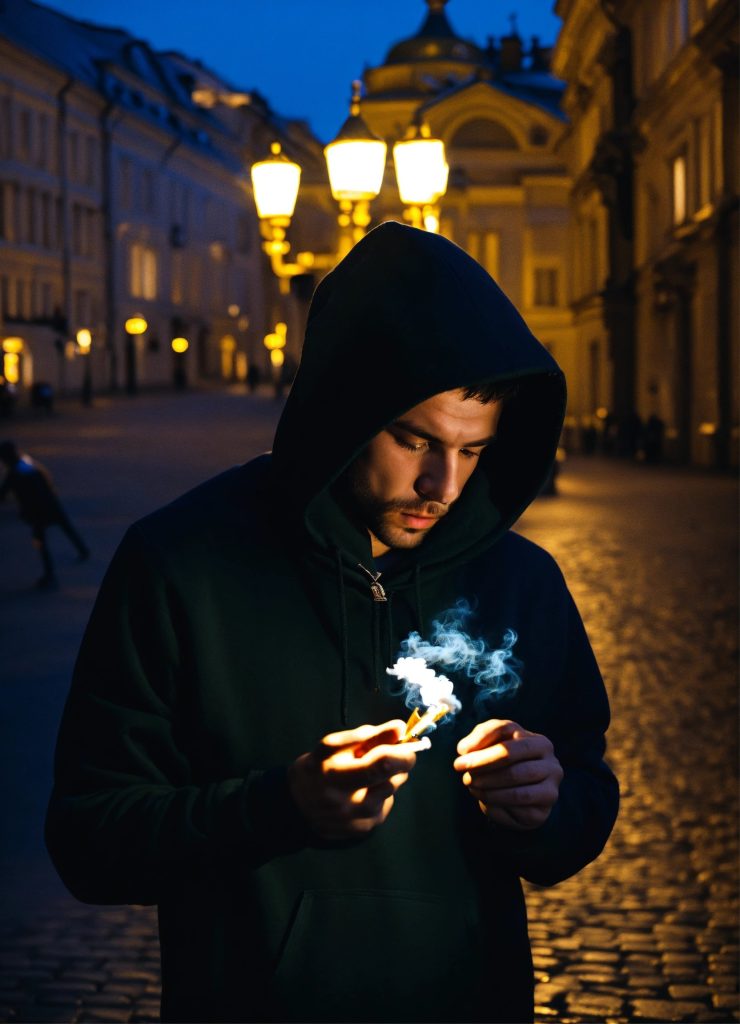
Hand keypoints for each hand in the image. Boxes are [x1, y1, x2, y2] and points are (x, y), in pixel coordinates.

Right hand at [288, 720, 420, 839]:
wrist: (295, 808)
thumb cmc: (314, 770)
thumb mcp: (331, 747)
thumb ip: (366, 736)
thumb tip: (399, 728)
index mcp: (335, 777)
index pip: (380, 766)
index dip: (401, 753)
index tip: (408, 744)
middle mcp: (348, 805)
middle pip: (391, 781)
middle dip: (399, 764)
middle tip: (391, 754)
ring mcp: (357, 821)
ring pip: (391, 792)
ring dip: (389, 777)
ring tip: (369, 773)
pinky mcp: (364, 831)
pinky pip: (385, 805)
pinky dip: (381, 793)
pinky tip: (364, 791)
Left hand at [453, 719, 562, 830]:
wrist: (521, 796)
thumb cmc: (506, 763)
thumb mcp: (494, 742)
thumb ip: (480, 737)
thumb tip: (465, 749)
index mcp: (539, 741)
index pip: (508, 733)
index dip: (481, 743)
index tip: (460, 756)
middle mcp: (552, 764)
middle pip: (512, 761)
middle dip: (482, 767)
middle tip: (465, 776)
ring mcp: (551, 789)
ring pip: (517, 790)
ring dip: (488, 790)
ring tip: (472, 788)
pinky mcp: (543, 813)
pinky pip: (517, 811)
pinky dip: (496, 806)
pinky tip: (484, 801)